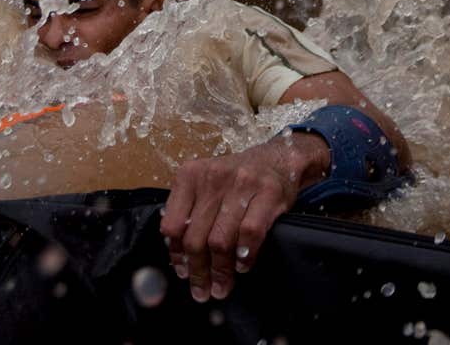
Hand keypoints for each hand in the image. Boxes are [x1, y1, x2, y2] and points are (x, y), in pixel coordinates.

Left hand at [160, 135, 327, 301]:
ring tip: (222, 286)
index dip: (176, 254)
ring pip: (221, 240)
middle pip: (196, 237)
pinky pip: (250, 234)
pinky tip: (242, 266)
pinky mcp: (268, 193)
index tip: (183, 273)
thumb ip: (190, 213)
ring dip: (220, 271)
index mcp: (190, 175)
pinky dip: (244, 256)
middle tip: (203, 291)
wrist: (277, 159)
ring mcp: (241, 183)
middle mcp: (212, 177)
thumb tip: (180, 257)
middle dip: (198, 271)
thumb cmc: (236, 179)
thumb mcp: (206, 186)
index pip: (172, 224)